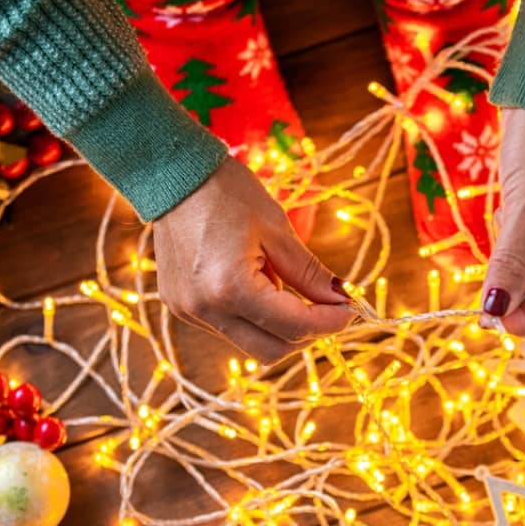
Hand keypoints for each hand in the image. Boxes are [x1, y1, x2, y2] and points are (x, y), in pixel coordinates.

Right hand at [152, 158, 354, 363]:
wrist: (173, 174)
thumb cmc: (227, 193)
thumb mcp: (278, 229)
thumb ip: (310, 274)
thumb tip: (341, 300)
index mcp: (231, 289)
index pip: (294, 327)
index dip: (330, 322)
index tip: (351, 308)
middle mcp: (206, 310)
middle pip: (272, 351)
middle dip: (307, 333)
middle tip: (328, 307)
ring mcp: (189, 312)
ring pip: (251, 343)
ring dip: (280, 326)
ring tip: (281, 281)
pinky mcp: (181, 308)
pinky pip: (229, 328)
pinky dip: (254, 317)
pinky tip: (255, 282)